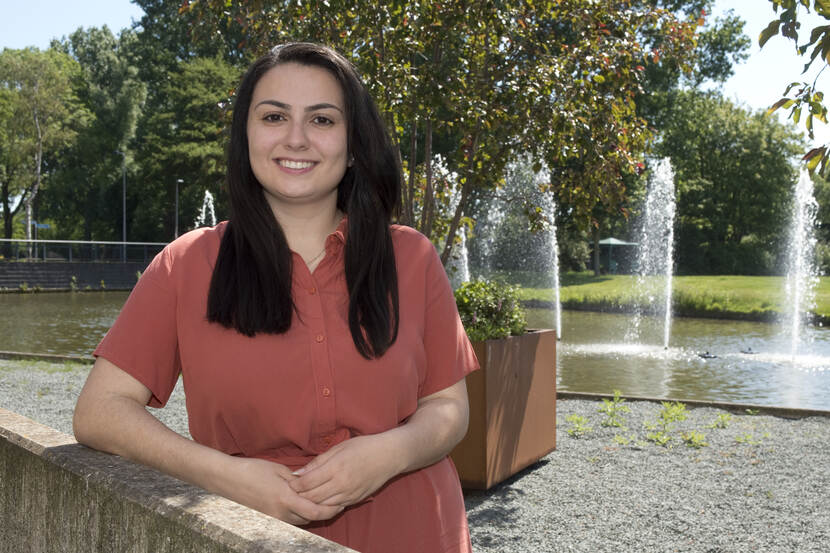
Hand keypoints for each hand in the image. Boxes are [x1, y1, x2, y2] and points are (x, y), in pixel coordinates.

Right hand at [227, 457, 343, 524]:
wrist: (227, 479)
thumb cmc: (252, 470)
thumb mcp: (279, 470)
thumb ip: (297, 480)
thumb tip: (312, 483)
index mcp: (286, 499)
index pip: (315, 511)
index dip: (330, 510)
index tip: (341, 503)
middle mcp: (280, 513)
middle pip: (310, 519)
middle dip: (323, 512)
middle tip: (335, 502)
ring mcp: (272, 518)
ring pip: (299, 521)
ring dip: (311, 514)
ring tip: (321, 502)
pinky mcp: (266, 519)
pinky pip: (288, 520)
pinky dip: (298, 514)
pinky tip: (301, 504)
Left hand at [289, 434, 401, 507]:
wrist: (389, 456)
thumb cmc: (364, 446)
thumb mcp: (339, 447)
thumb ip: (318, 461)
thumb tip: (298, 472)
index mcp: (336, 467)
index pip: (307, 483)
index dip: (295, 484)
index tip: (290, 481)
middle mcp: (342, 483)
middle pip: (312, 497)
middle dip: (299, 495)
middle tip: (292, 490)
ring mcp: (349, 494)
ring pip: (322, 505)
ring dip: (310, 502)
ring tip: (304, 496)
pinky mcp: (355, 500)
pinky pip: (335, 507)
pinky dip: (324, 505)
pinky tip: (320, 499)